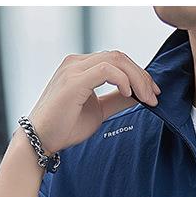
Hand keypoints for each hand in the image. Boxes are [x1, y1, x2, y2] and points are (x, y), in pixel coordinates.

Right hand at [27, 50, 160, 153]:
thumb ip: (116, 100)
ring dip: (137, 79)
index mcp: (81, 67)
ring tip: (147, 98)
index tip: (152, 93)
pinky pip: (106, 70)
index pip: (117, 61)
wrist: (40, 139)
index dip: (139, 74)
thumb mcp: (99, 112)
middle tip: (154, 96)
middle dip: (142, 76)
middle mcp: (76, 63)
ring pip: (116, 60)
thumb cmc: (64, 127)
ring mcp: (73, 69)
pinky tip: (129, 94)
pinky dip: (123, 80)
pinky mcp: (73, 80)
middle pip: (119, 57)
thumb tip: (138, 96)